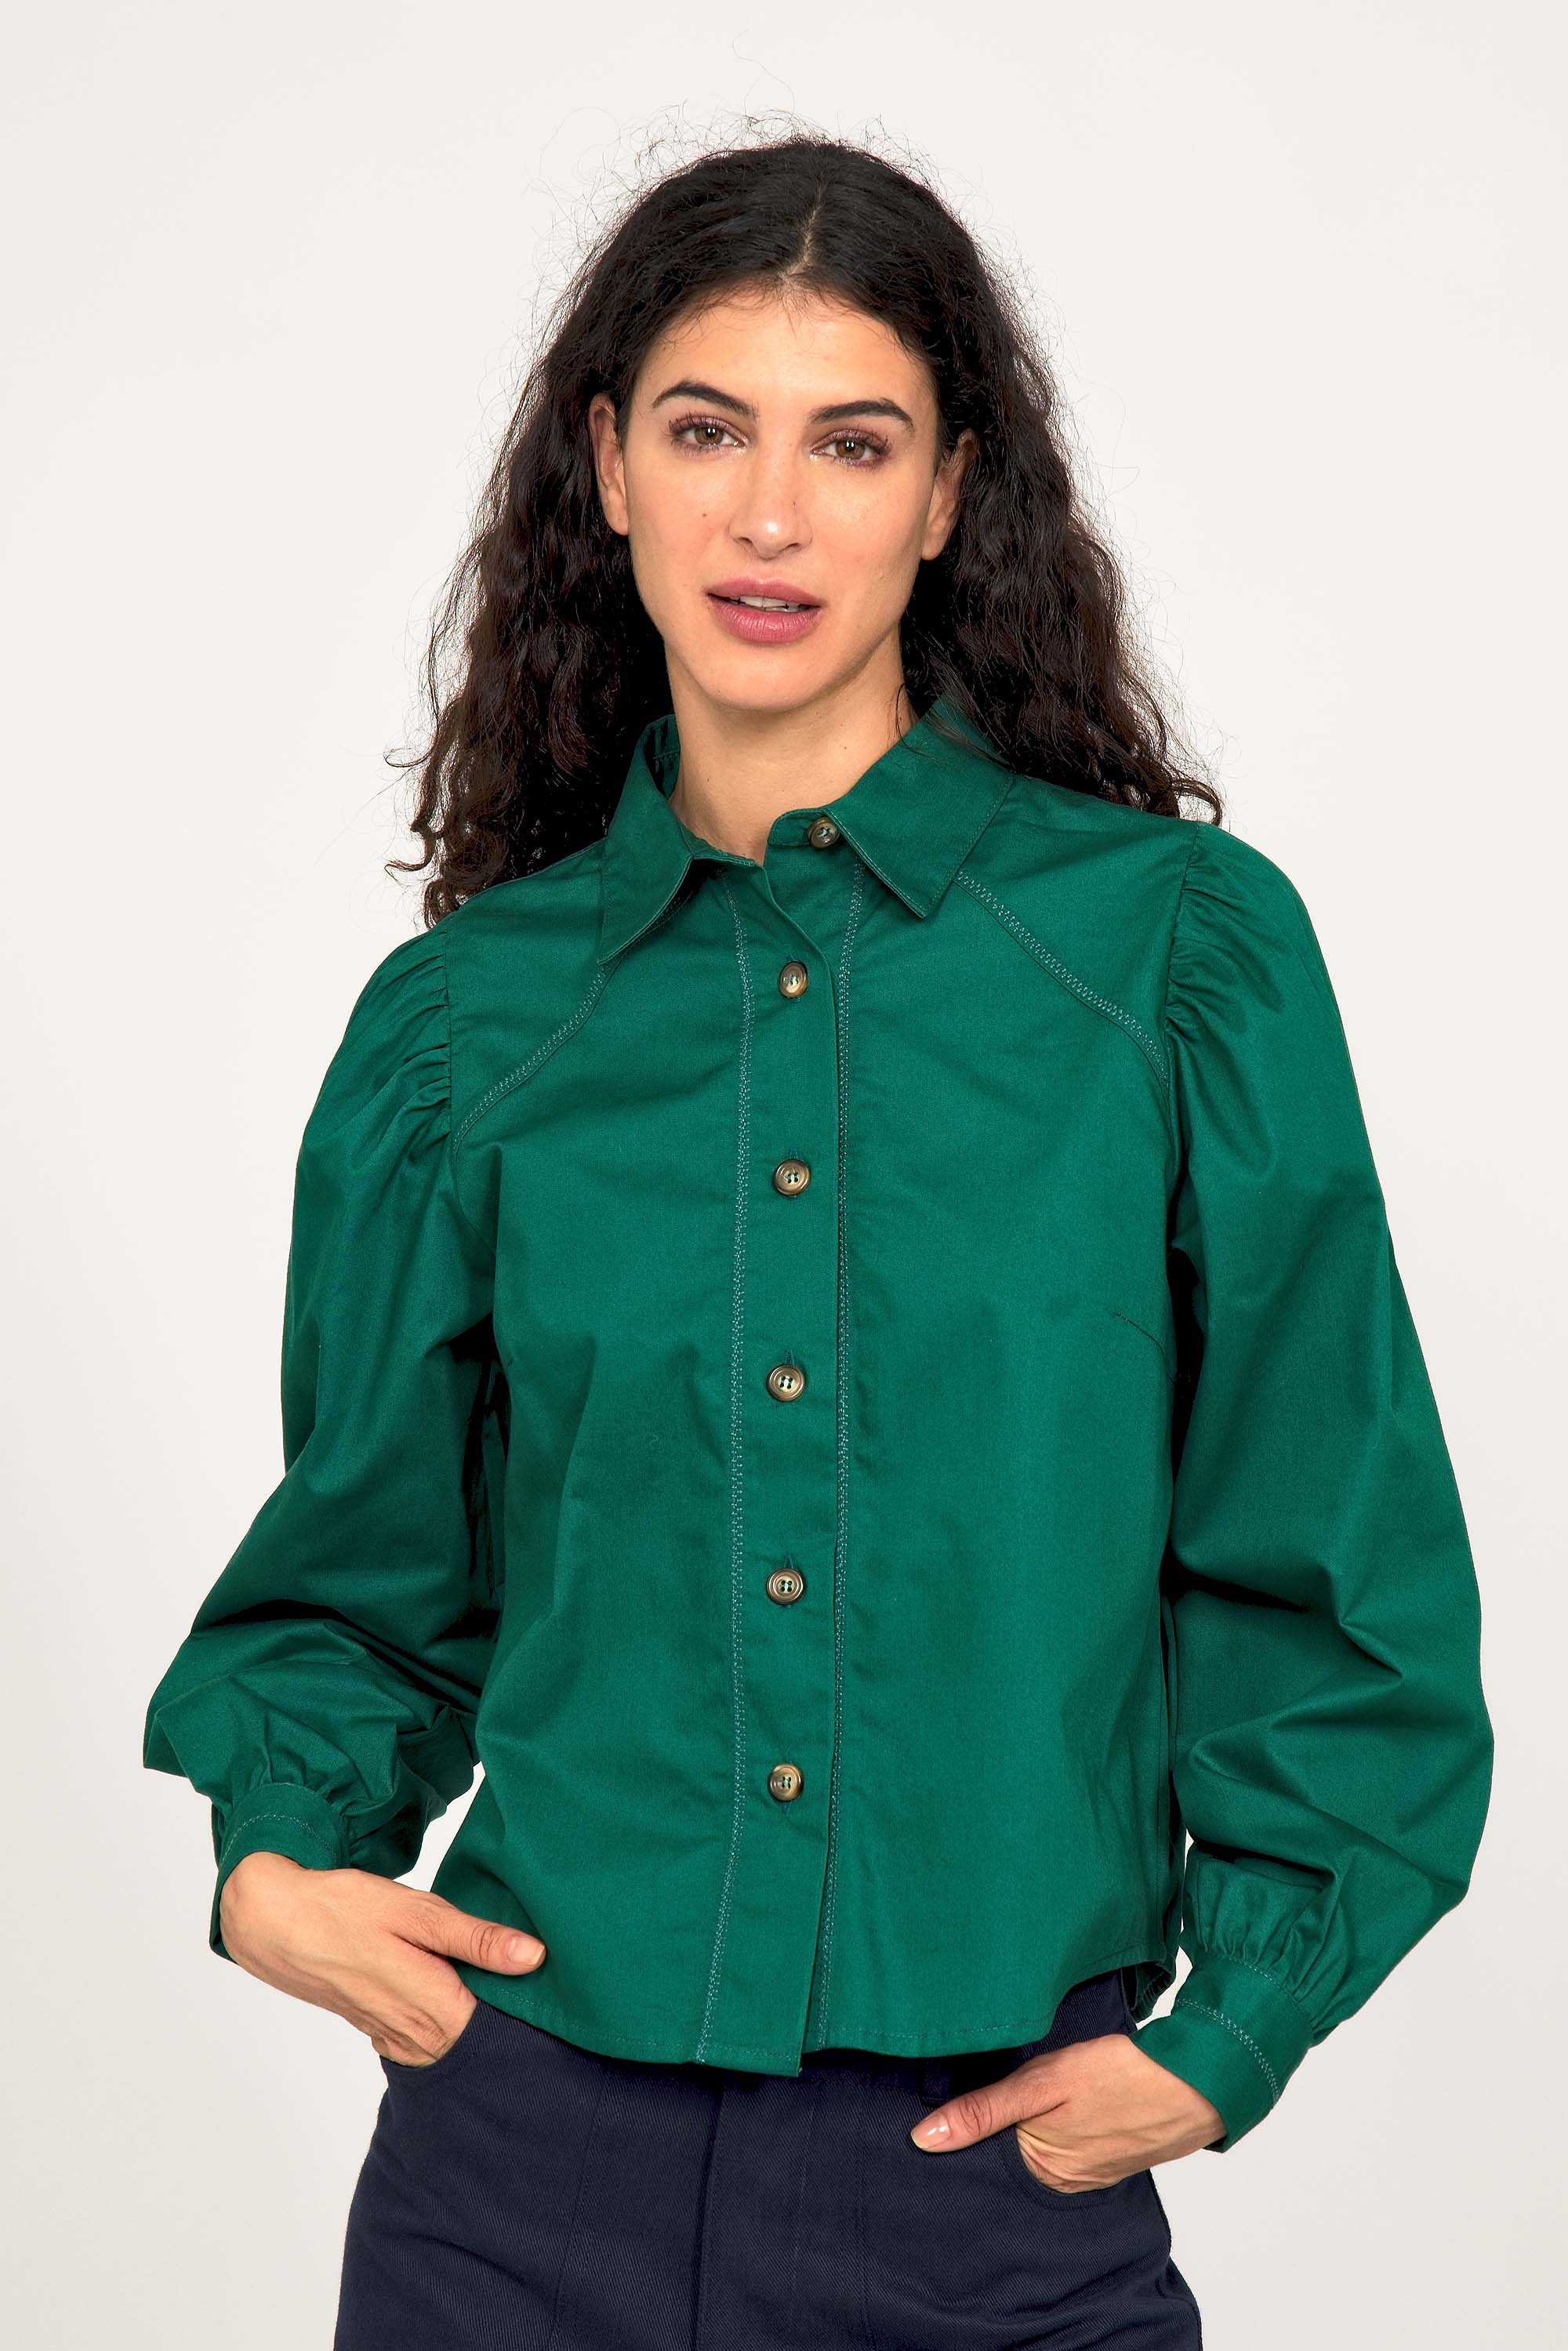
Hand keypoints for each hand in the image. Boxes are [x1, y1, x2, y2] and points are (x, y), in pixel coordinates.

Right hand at [218, 1851, 545, 2066]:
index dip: (530, 2007)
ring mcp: (394, 2034)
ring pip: (453, 2038)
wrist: (274, 1922)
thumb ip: (475, 1939)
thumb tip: (534, 1957)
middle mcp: (415, 2034)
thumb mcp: (416, 1912)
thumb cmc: (344, 1909)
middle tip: (528, 1974)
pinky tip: (451, 1985)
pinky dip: (444, 2017)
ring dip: (475, 2015)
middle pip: (481, 2037)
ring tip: (495, 1978)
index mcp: (432, 2006)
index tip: (552, 1984)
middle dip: (507, 2013)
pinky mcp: (379, 2027)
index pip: (502, 2028)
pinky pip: (426, 2035)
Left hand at [910, 2028, 1223, 2190]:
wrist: (1198, 2080)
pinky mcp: (1109, 2154)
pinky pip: (1068, 2143)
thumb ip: (984, 2110)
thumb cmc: (1121, 2077)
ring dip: (1026, 2121)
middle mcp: (1063, 2181)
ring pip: (1039, 2146)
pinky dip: (1057, 2123)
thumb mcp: (1044, 2083)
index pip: (982, 2158)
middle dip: (993, 2125)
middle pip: (1009, 2154)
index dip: (962, 2128)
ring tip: (1024, 2089)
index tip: (938, 2102)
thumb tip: (923, 2138)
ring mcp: (1089, 2170)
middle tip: (984, 2086)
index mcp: (1041, 2170)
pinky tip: (1060, 2100)